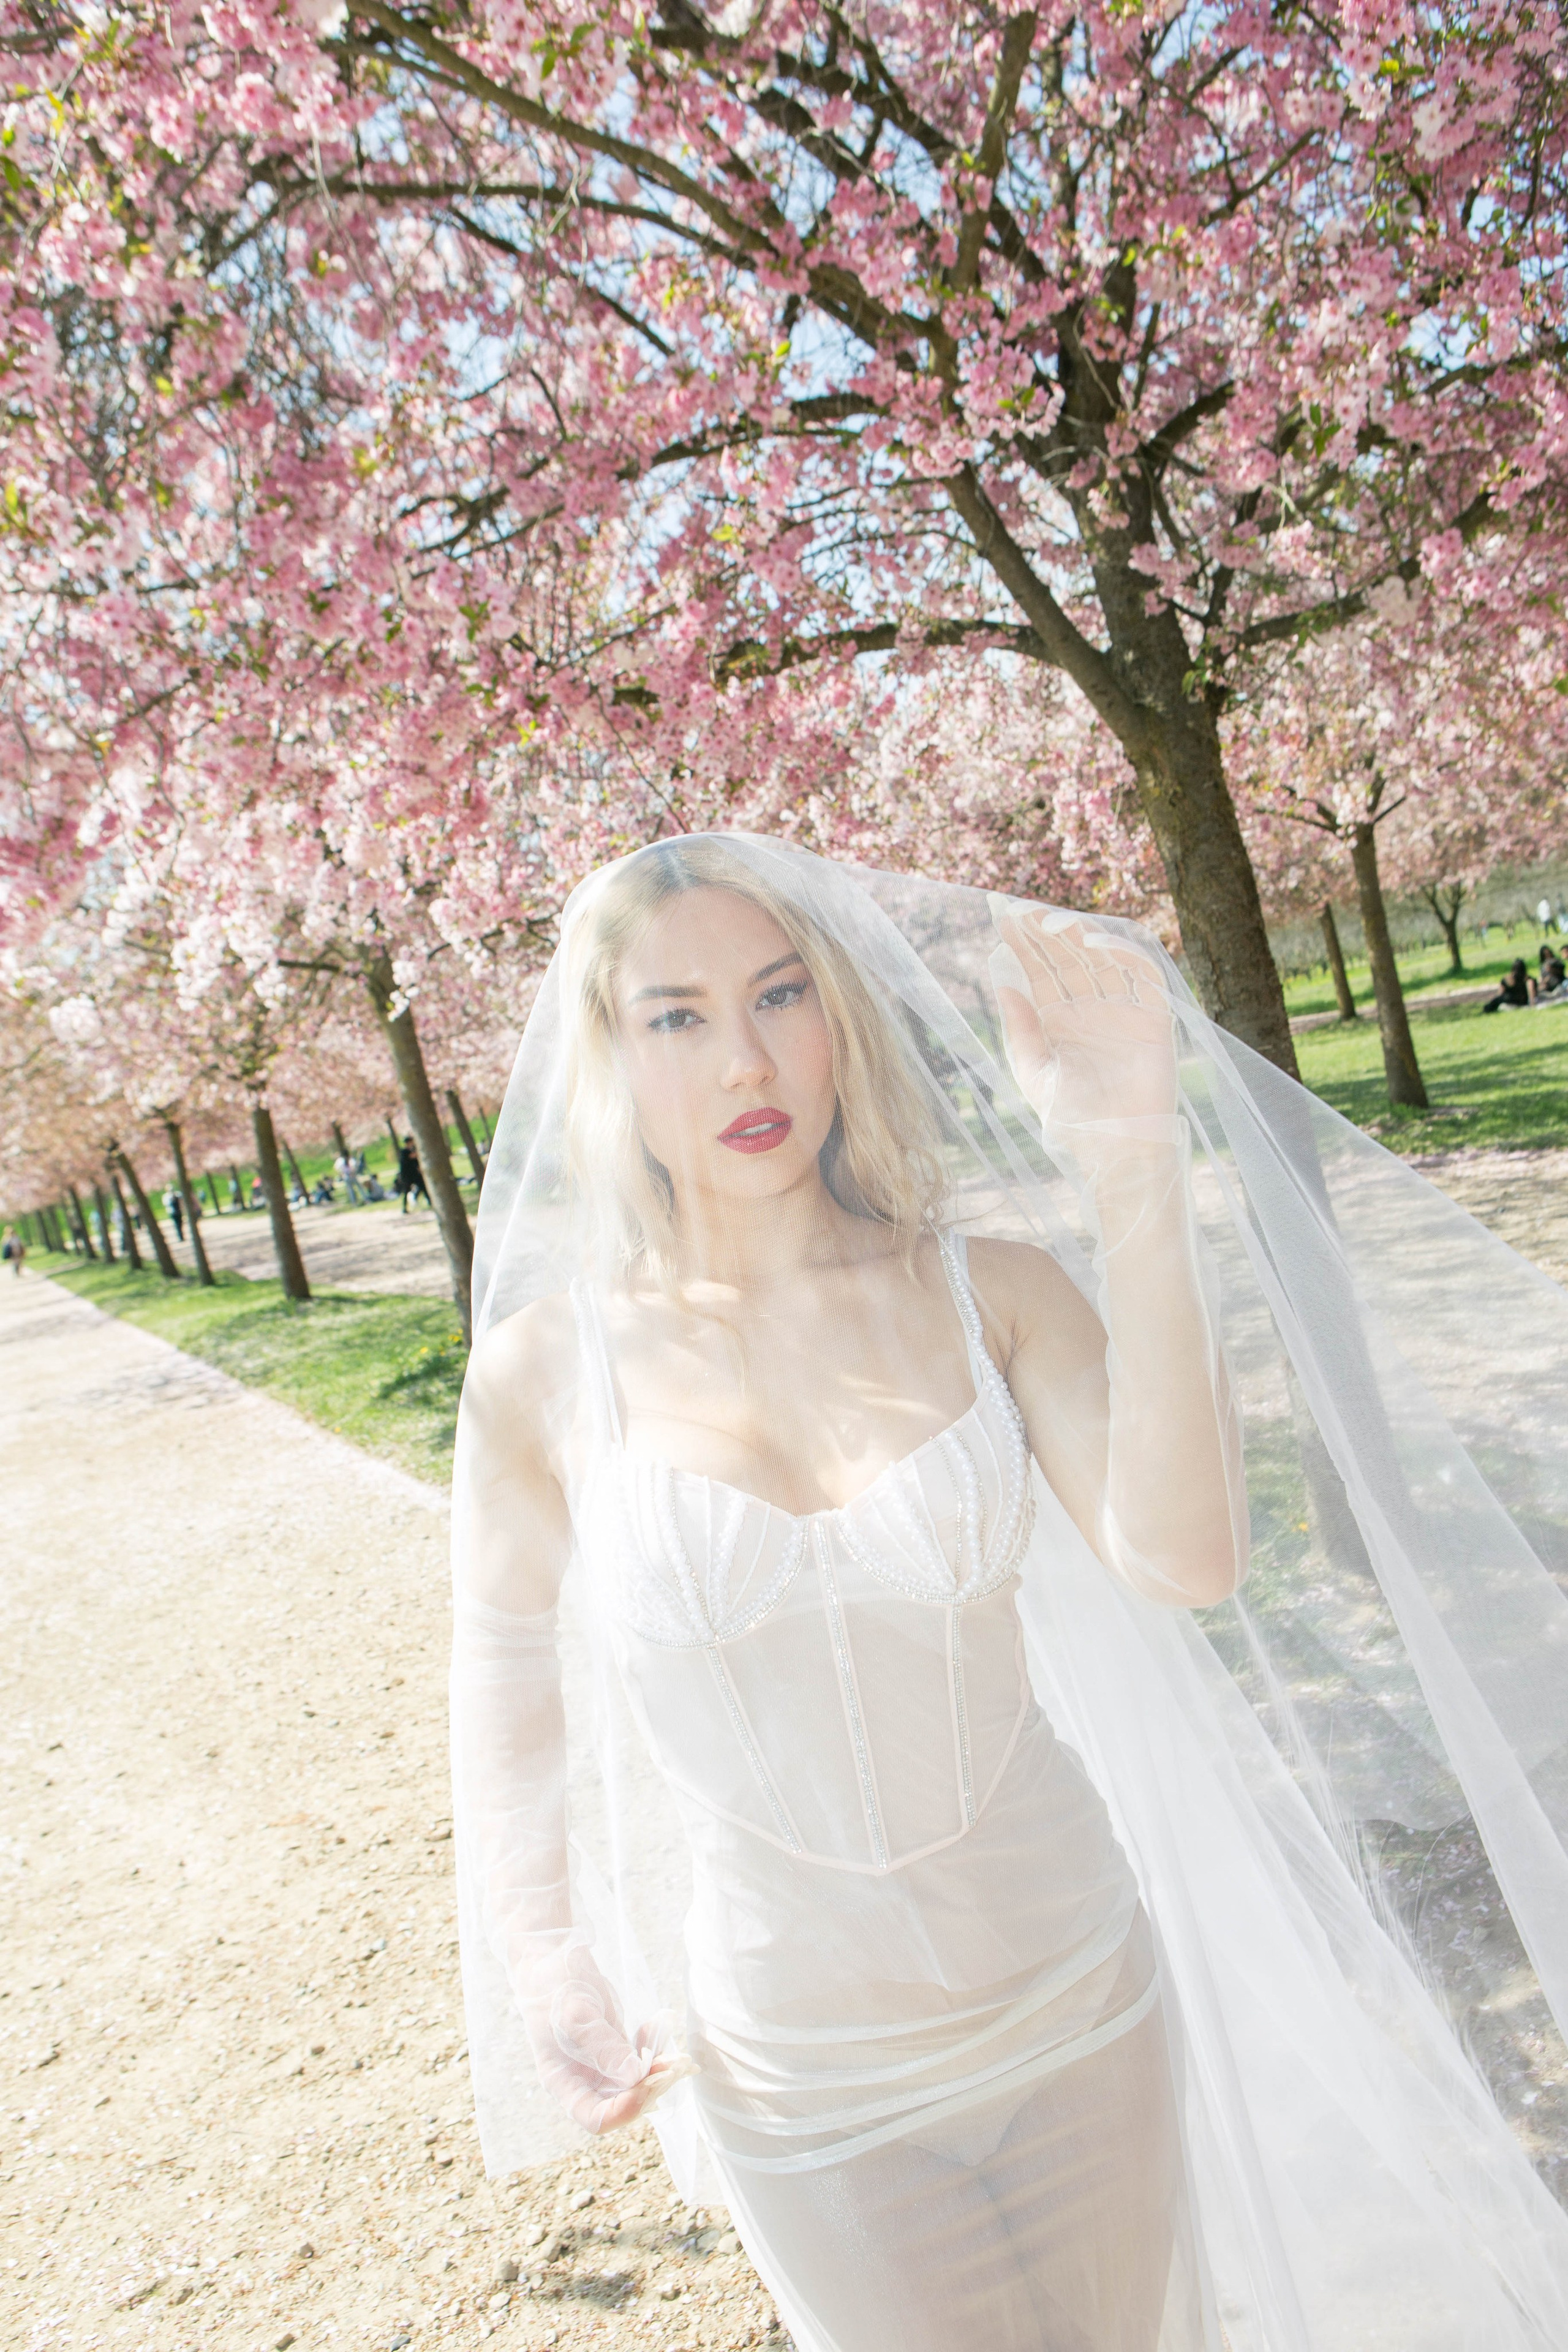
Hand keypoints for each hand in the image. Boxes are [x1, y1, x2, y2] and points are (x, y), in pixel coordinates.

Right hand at [524, 1943, 687, 2134]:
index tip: (648, 2084)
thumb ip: (602, 2047)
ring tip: (678, 2054)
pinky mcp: (612, 2044)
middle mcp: (582, 2080)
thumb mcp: (574, 2013)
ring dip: (659, 2070)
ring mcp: (598, 2063)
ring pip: (634, 2082)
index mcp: (563, 2082)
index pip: (595, 2119)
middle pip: (621, 2103)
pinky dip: (653, 2048)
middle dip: (650, 2088)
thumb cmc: (552, 1985)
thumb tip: (634, 2076)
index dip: (624, 2111)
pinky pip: (637, 2058)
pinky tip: (658, 2026)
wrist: (549, 1956)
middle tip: (675, 2065)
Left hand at [989, 904, 1178, 1133]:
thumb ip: (1019, 1029)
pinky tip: (1092, 943)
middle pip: (1067, 958)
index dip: (1022, 943)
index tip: (999, 917)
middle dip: (1042, 932)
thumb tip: (1002, 983)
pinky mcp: (1155, 1017)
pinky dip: (1121, 954)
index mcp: (1060, 1020)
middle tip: (1017, 910)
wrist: (1116, 1152)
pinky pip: (1142, 975)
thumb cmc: (1072, 1120)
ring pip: (1101, 959)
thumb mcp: (1034, 1072)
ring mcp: (1124, 1010)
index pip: (1040, 969)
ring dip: (1076, 936)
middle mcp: (1091, 1009)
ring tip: (1046, 922)